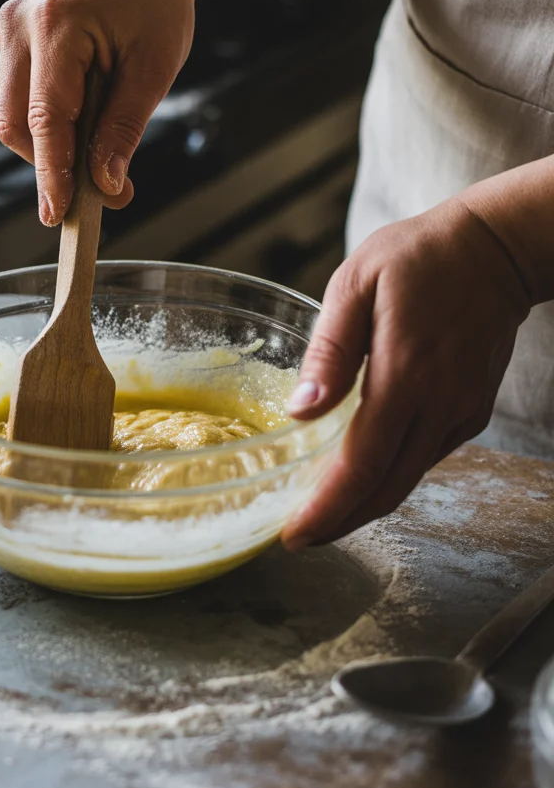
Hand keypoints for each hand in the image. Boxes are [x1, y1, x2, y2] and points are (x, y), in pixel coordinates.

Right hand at [0, 0, 195, 225]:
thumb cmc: (155, 7)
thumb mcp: (154, 69)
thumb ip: (125, 128)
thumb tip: (106, 185)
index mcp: (55, 22)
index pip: (45, 116)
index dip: (52, 171)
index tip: (59, 213)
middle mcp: (19, 24)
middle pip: (16, 123)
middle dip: (53, 165)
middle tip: (102, 193)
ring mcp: (8, 31)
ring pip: (14, 118)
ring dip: (55, 146)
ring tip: (103, 145)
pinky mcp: (11, 43)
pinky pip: (20, 102)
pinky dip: (52, 126)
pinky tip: (88, 118)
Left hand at [280, 197, 531, 549]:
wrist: (495, 249)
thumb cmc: (418, 257)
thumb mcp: (356, 284)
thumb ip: (330, 350)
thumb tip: (301, 410)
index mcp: (405, 375)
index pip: (362, 464)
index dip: (327, 509)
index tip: (292, 536)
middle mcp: (439, 405)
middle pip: (386, 489)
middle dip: (340, 522)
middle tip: (297, 538)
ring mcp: (460, 412)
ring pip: (407, 480)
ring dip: (363, 505)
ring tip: (319, 515)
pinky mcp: (470, 412)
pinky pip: (424, 457)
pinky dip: (389, 477)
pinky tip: (359, 474)